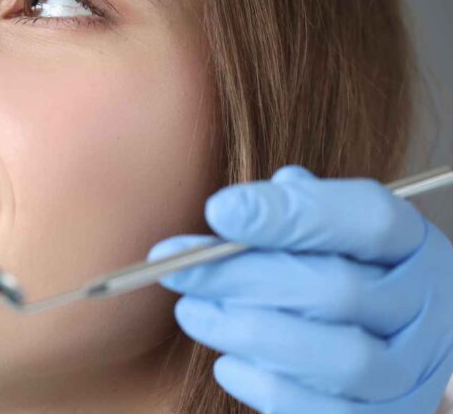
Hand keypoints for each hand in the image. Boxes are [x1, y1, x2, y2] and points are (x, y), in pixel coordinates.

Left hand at [148, 165, 452, 413]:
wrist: (393, 344)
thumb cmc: (345, 270)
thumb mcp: (331, 230)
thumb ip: (294, 210)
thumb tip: (239, 209)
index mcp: (413, 245)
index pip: (364, 219)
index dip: (287, 215)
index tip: (216, 211)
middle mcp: (426, 307)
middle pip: (337, 290)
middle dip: (242, 277)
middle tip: (176, 268)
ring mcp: (412, 371)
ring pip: (337, 357)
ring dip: (248, 332)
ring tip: (191, 312)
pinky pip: (323, 411)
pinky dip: (266, 385)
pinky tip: (226, 362)